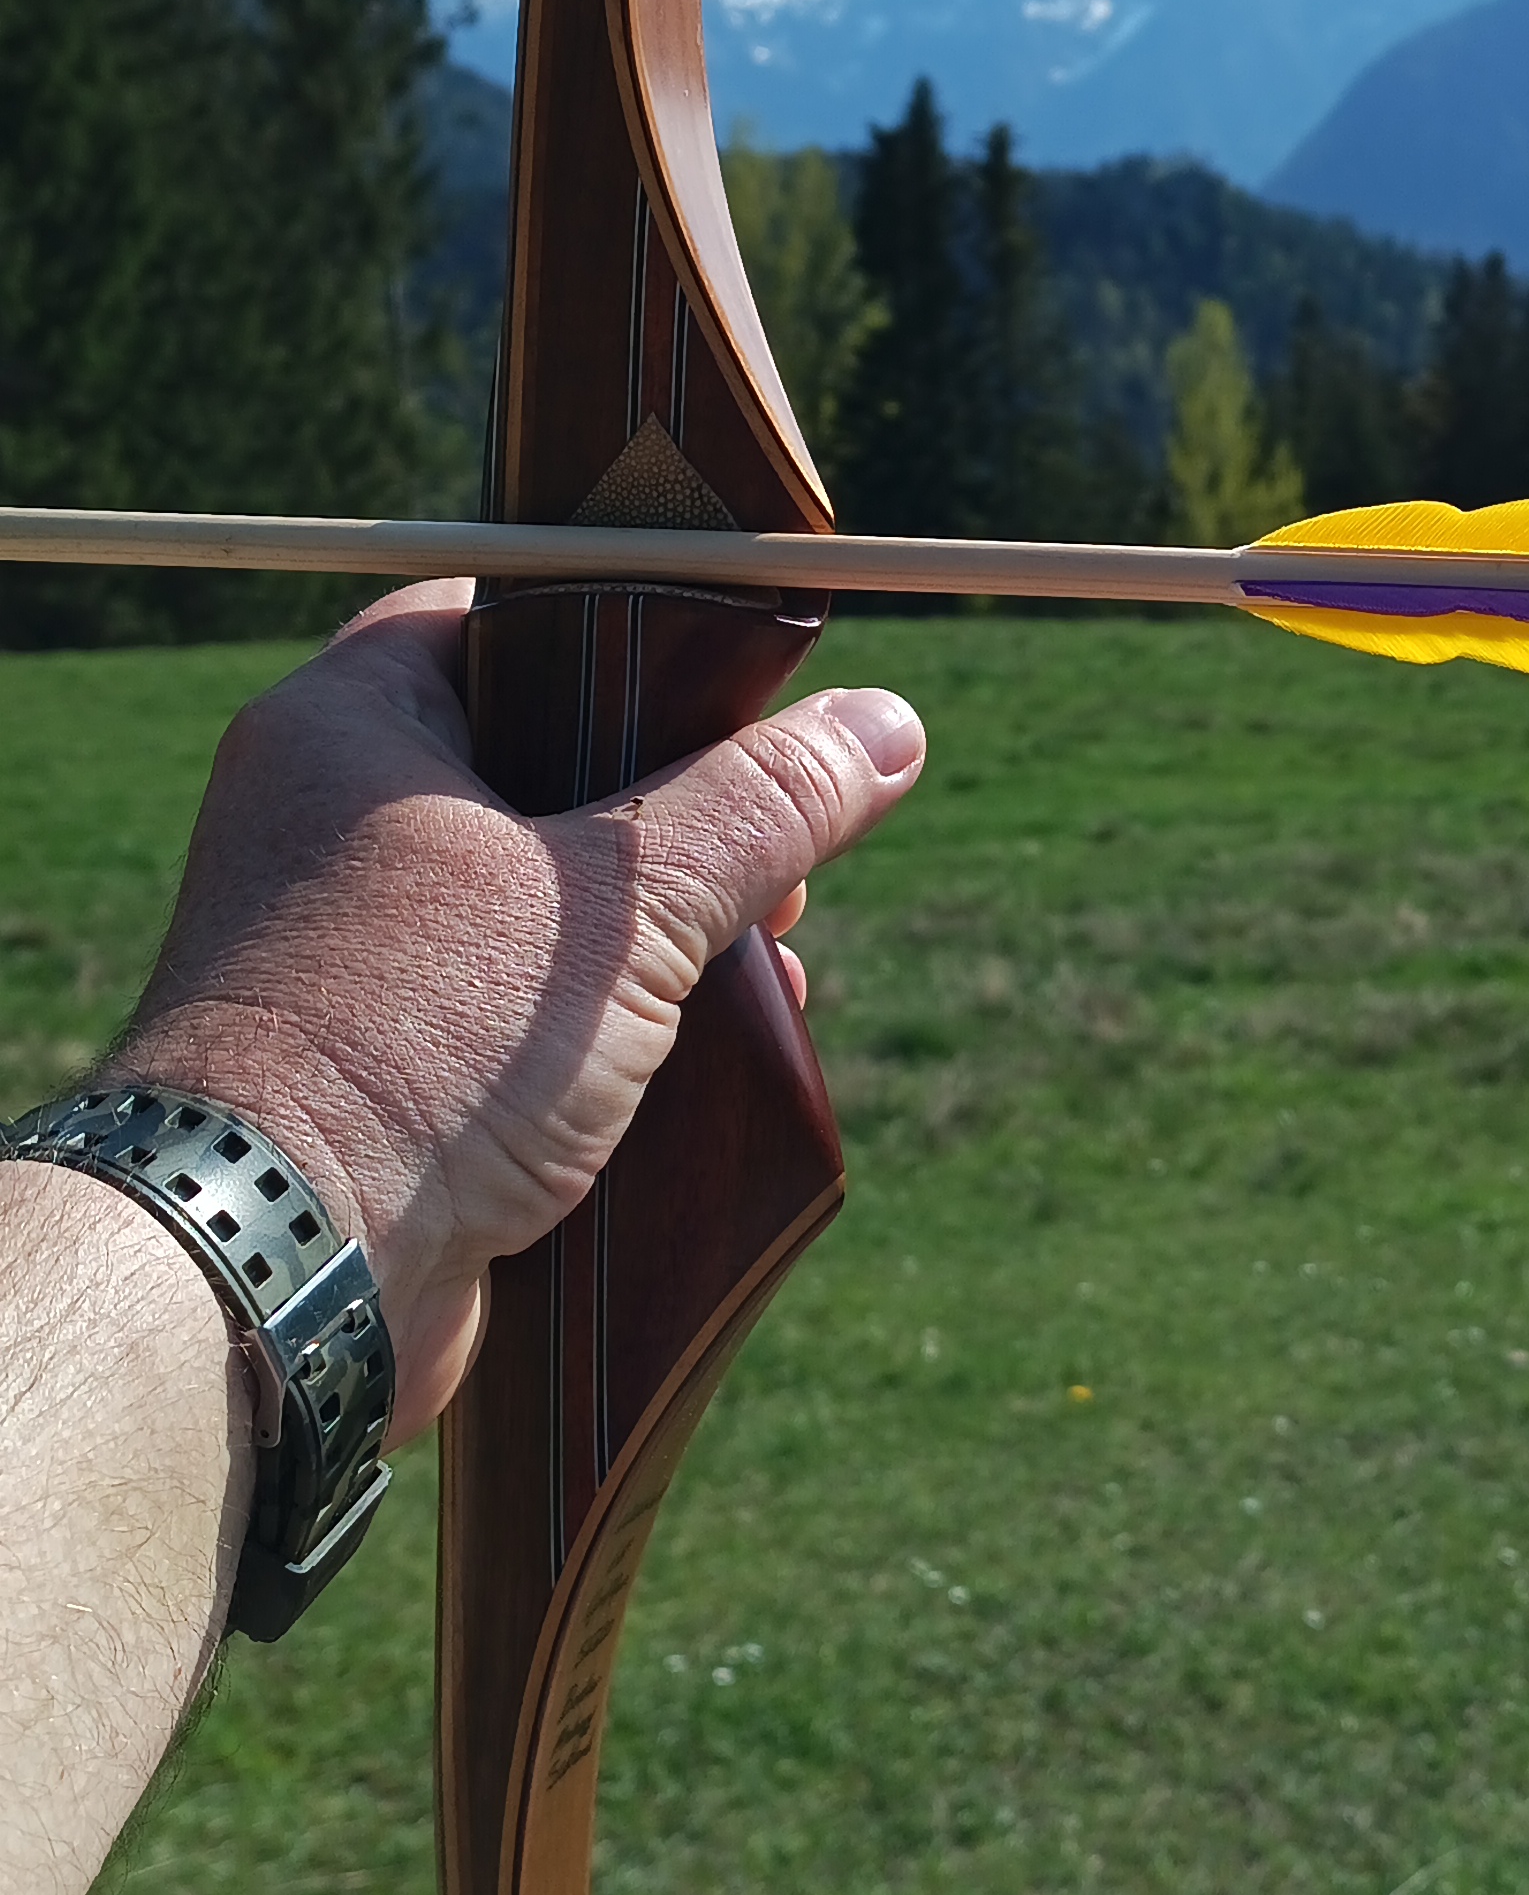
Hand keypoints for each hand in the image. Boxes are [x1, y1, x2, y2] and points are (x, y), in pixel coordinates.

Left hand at [114, 583, 923, 1438]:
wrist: (275, 1275)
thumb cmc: (416, 1050)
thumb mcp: (619, 909)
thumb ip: (758, 811)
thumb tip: (887, 726)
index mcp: (348, 727)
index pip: (502, 619)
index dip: (633, 639)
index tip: (746, 686)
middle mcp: (332, 824)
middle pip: (546, 767)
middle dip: (686, 822)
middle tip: (776, 869)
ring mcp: (354, 953)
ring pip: (548, 903)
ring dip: (668, 940)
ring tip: (768, 970)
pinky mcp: (388, 1069)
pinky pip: (521, 1012)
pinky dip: (615, 1030)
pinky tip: (705, 1066)